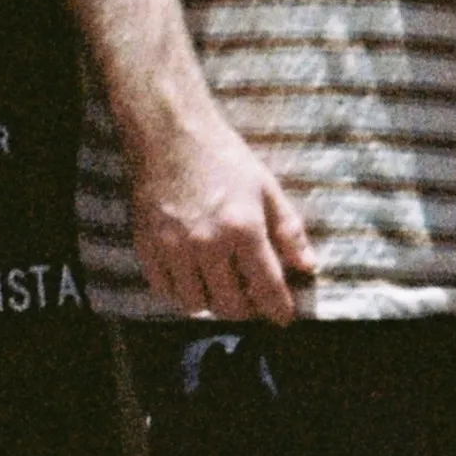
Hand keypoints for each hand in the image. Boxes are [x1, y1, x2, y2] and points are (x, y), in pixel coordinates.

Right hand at [130, 107, 315, 324]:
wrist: (170, 136)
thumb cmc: (224, 158)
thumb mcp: (266, 188)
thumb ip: (288, 231)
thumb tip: (309, 266)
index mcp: (243, 229)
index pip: (266, 286)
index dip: (277, 309)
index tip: (283, 319)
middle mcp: (207, 245)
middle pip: (230, 305)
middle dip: (246, 309)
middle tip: (252, 300)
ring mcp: (173, 249)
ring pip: (195, 304)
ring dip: (212, 302)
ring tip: (221, 287)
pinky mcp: (146, 248)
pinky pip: (164, 291)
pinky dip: (180, 292)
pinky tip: (191, 278)